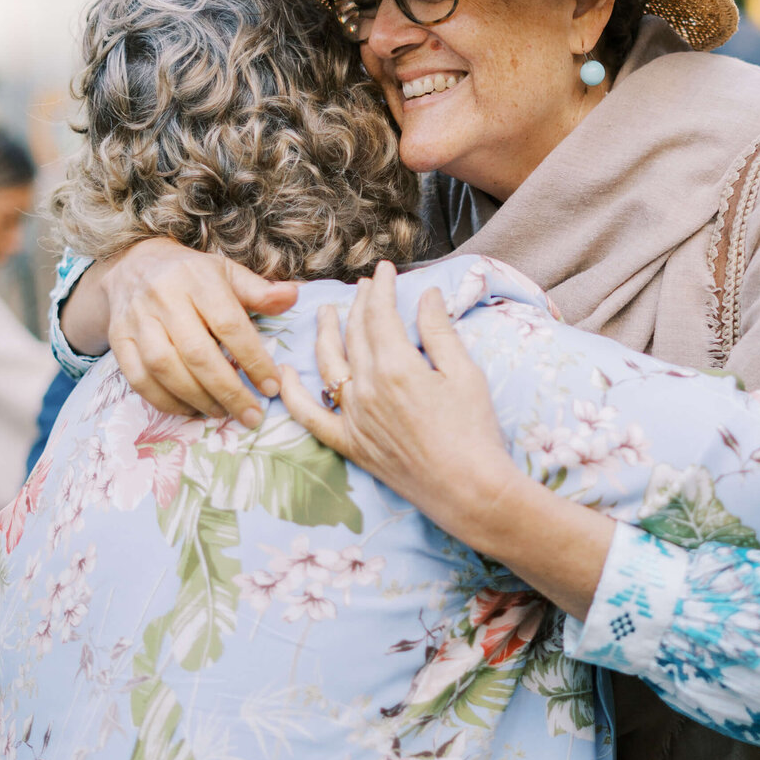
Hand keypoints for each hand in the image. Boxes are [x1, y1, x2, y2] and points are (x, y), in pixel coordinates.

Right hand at [102, 239, 297, 424]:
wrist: (134, 265)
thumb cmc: (193, 275)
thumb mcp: (228, 274)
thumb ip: (260, 291)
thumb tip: (295, 296)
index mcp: (198, 279)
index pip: (230, 325)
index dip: (254, 359)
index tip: (272, 387)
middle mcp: (164, 298)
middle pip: (197, 353)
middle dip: (228, 391)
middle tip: (252, 415)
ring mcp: (137, 320)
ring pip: (165, 368)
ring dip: (197, 398)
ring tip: (223, 414)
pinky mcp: (118, 339)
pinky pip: (138, 378)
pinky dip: (165, 401)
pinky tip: (190, 410)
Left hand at [279, 261, 518, 548]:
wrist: (470, 490)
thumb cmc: (476, 432)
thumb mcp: (465, 373)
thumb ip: (438, 331)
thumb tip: (426, 294)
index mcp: (396, 366)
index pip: (380, 313)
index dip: (381, 287)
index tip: (385, 269)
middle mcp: (366, 388)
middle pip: (355, 333)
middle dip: (360, 303)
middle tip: (366, 286)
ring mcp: (353, 417)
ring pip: (328, 364)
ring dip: (325, 332)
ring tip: (326, 312)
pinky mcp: (350, 444)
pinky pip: (310, 416)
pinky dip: (293, 394)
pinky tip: (284, 374)